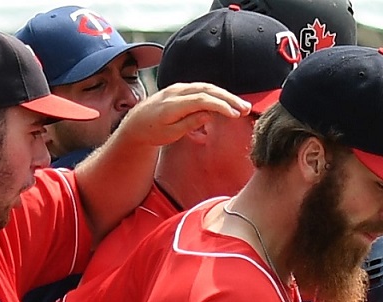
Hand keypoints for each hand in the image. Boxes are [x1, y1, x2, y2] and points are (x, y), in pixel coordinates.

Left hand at [115, 82, 249, 147]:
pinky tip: (228, 102)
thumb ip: (189, 122)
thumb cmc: (153, 132)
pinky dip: (217, 94)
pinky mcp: (180, 89)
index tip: (234, 114)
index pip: (201, 100)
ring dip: (226, 95)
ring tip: (241, 106)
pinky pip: (201, 88)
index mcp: (172, 104)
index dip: (220, 105)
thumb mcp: (170, 133)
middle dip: (228, 98)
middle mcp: (175, 92)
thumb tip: (208, 114)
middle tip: (245, 108)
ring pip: (206, 87)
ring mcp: (178, 88)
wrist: (136, 124)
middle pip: (207, 90)